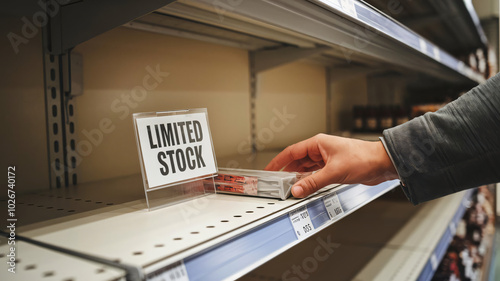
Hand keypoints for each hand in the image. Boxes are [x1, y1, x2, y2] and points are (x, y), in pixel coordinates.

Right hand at [265, 134, 397, 197]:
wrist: (382, 164)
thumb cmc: (364, 158)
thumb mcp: (334, 172)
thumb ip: (313, 182)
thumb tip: (297, 189)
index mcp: (318, 143)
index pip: (292, 151)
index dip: (279, 161)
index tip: (269, 170)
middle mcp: (321, 149)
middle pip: (297, 160)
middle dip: (287, 171)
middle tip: (278, 182)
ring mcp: (327, 159)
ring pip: (306, 168)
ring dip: (299, 177)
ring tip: (290, 186)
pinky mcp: (334, 167)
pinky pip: (315, 173)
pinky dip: (309, 180)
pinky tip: (305, 186)